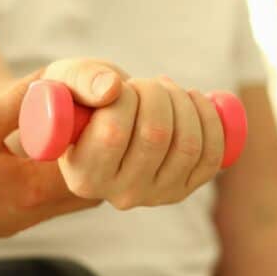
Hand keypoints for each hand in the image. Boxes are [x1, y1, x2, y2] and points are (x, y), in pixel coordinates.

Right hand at [0, 74, 94, 247]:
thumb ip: (22, 99)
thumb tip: (55, 77)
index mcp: (32, 189)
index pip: (91, 166)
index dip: (97, 137)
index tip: (89, 113)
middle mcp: (34, 213)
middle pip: (89, 191)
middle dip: (94, 159)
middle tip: (82, 128)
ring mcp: (20, 223)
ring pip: (68, 201)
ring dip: (71, 172)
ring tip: (58, 141)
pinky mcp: (5, 225)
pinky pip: (45, 206)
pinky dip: (51, 184)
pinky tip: (31, 162)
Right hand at [55, 74, 225, 209]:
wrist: (104, 125)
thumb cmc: (81, 101)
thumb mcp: (65, 83)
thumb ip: (79, 80)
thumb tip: (111, 88)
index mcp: (84, 177)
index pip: (113, 134)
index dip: (125, 97)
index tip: (119, 86)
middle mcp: (121, 195)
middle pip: (155, 137)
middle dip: (156, 94)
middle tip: (145, 84)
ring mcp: (157, 195)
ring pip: (187, 145)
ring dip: (183, 102)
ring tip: (166, 88)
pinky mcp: (185, 189)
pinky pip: (211, 156)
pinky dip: (210, 120)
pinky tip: (194, 100)